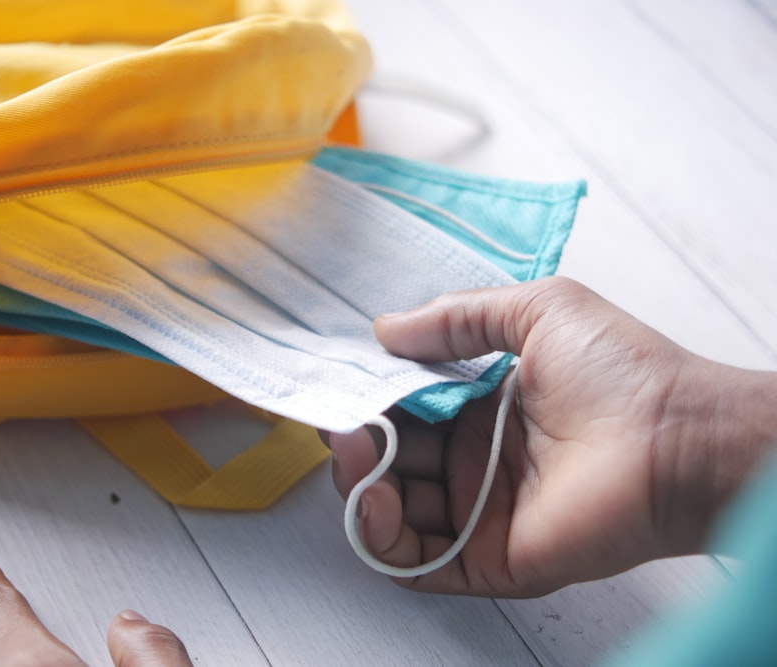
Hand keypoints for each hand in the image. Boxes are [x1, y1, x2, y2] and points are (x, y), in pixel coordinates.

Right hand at [331, 277, 776, 597]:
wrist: (678, 437)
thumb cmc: (621, 370)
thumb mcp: (536, 312)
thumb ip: (456, 316)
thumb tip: (385, 329)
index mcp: (483, 407)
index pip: (407, 410)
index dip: (371, 400)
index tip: (340, 385)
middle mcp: (477, 461)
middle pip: (393, 463)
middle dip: (356, 445)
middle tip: (338, 424)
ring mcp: (482, 512)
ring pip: (395, 513)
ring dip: (359, 488)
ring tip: (351, 455)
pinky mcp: (491, 557)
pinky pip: (418, 562)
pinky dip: (382, 540)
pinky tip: (375, 503)